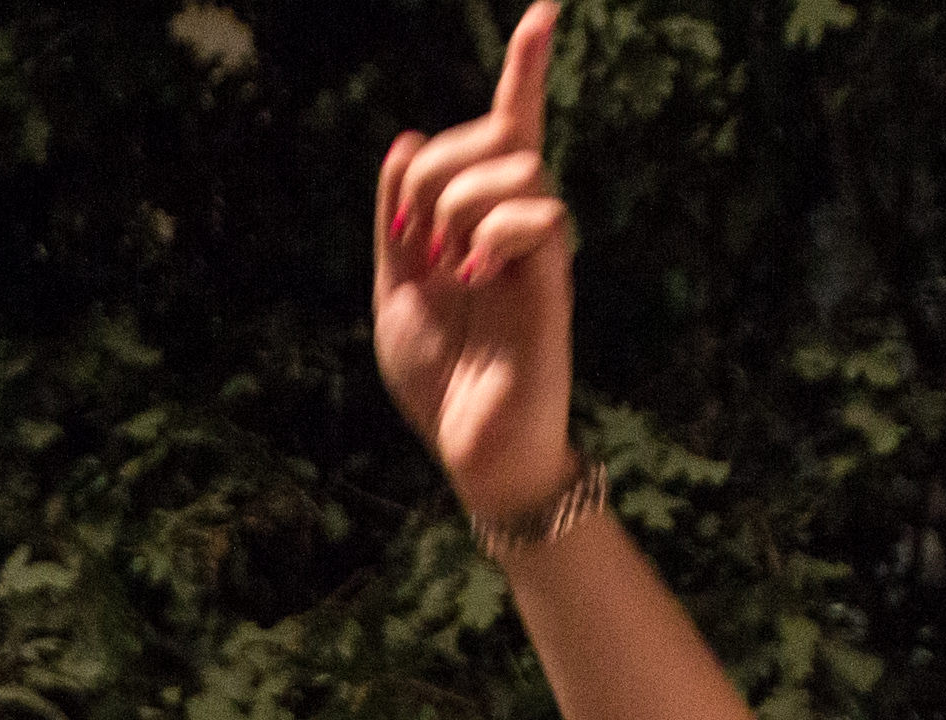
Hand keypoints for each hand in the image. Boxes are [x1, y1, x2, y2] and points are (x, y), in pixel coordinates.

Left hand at [373, 2, 574, 521]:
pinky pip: (536, 213)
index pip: (508, 126)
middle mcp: (516, 224)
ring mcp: (538, 249)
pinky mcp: (552, 279)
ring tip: (445, 265)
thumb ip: (395, 218)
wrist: (470, 450)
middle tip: (415, 238)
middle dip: (438, 166)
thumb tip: (409, 138)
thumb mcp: (393, 288)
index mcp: (477, 221)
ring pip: (514, 163)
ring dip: (457, 201)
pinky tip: (473, 278)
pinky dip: (490, 233)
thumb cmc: (440, 379)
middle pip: (495, 132)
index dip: (527, 67)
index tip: (544, 10)